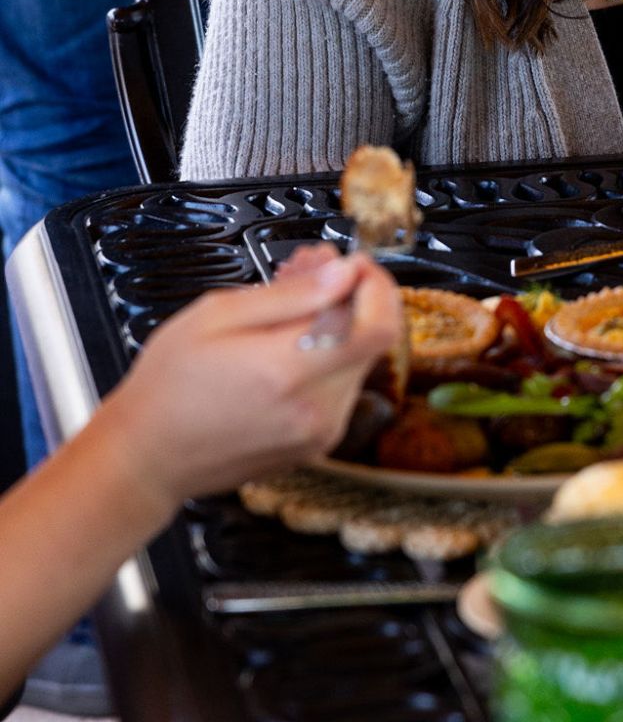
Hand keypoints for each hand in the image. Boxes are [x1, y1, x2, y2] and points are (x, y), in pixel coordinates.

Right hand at [98, 244, 402, 519]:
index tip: (355, 265)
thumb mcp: (216, 316)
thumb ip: (290, 294)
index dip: (377, 286)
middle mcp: (313, 409)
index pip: (377, 326)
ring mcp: (318, 432)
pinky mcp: (315, 444)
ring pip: (357, 361)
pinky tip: (289, 340)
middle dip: (350, 296)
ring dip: (337, 325)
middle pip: (371, 340)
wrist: (146, 457)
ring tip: (288, 303)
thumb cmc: (168, 389)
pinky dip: (326, 356)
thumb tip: (342, 274)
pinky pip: (340, 387)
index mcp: (287, 372)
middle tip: (313, 270)